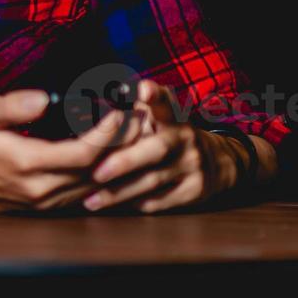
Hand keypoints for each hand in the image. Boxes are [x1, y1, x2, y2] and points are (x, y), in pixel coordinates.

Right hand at [0, 89, 135, 211]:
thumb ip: (15, 104)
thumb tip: (46, 97)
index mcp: (29, 164)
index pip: (85, 153)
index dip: (108, 133)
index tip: (120, 111)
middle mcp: (43, 189)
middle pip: (100, 170)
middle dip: (124, 144)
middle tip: (139, 118)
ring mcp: (49, 203)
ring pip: (99, 185)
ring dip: (120, 160)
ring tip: (135, 134)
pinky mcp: (51, 208)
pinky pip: (89, 193)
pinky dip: (107, 174)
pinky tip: (116, 156)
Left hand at [83, 79, 242, 212]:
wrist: (216, 162)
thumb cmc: (167, 135)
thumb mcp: (157, 118)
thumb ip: (130, 112)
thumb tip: (82, 108)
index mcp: (172, 116)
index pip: (165, 102)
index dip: (155, 95)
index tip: (142, 89)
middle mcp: (185, 138)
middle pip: (155, 149)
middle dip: (125, 162)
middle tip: (96, 171)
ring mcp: (192, 165)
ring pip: (153, 181)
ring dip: (119, 192)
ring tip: (90, 199)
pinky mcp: (194, 190)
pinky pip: (160, 200)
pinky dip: (135, 203)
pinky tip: (113, 207)